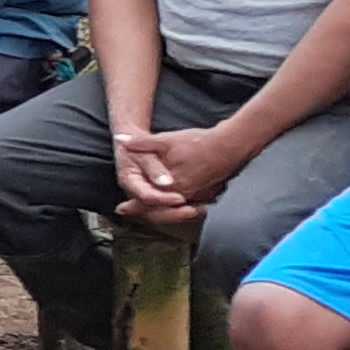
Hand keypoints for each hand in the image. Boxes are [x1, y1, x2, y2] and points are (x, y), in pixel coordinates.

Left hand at [115, 121, 245, 217]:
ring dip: (159, 209)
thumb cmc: (198, 144)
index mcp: (170, 186)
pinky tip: (171, 201)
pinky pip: (186, 202)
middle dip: (143, 210)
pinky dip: (174, 204)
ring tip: (145, 208)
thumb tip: (120, 141)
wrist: (230, 146)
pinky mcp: (205, 191)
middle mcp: (182, 194)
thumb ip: (142, 143)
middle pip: (160, 210)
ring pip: (173, 208)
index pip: (147, 200)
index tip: (121, 209)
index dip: (133, 205)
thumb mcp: (166, 140)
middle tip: (127, 210)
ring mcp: (195, 194)